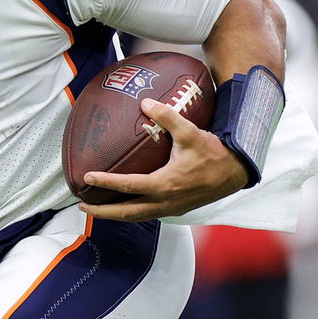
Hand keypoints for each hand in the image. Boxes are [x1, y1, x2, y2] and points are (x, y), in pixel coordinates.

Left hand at [79, 97, 249, 221]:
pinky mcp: (176, 209)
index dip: (105, 182)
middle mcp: (165, 201)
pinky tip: (124, 204)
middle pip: (126, 212)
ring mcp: (170, 208)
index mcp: (164, 184)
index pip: (127, 185)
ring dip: (115, 214)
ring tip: (97, 209)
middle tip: (82, 205)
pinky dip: (131, 212)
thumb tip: (145, 102)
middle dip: (102, 211)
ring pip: (137, 217)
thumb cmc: (212, 152)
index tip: (87, 178)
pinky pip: (148, 214)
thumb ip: (167, 116)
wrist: (235, 172)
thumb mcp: (190, 132)